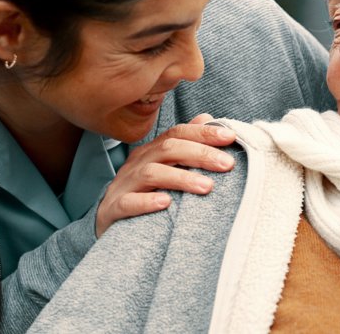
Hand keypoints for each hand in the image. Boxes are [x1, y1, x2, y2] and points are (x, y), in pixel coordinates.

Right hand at [95, 114, 236, 236]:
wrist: (108, 222)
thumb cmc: (144, 192)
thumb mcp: (166, 167)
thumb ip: (186, 144)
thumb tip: (208, 117)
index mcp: (152, 151)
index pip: (178, 133)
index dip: (204, 133)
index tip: (231, 137)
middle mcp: (137, 163)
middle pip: (168, 149)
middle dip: (200, 154)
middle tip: (228, 165)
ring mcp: (124, 185)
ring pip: (151, 174)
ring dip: (181, 178)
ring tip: (207, 187)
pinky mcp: (112, 209)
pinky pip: (127, 203)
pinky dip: (146, 202)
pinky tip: (165, 203)